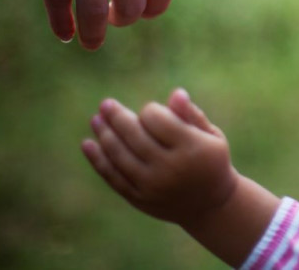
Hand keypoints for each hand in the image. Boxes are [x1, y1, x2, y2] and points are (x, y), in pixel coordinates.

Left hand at [81, 89, 237, 226]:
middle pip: (135, 136)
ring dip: (104, 135)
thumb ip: (191, 115)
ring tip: (96, 119)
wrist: (209, 204)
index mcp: (191, 147)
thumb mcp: (211, 135)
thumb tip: (176, 93)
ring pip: (120, 156)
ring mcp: (152, 185)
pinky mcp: (139, 198)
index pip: (158, 120)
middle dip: (118, 117)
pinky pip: (113, 177)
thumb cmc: (211, 160)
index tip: (153, 111)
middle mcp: (170, 167)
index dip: (151, 110)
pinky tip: (87, 143)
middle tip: (106, 104)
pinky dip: (98, 160)